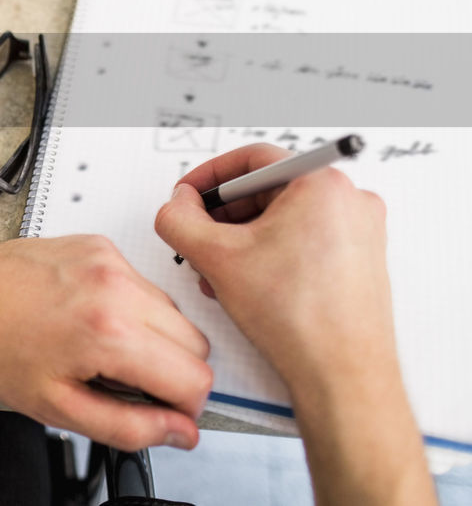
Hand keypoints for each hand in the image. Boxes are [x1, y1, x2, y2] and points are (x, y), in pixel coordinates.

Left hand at [0, 234, 211, 451]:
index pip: (196, 378)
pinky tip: (87, 319)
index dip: (183, 407)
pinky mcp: (99, 244)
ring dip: (151, 339)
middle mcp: (117, 287)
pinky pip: (142, 285)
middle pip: (195, 343)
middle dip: (170, 372)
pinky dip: (128, 308)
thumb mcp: (56, 407)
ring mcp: (109, 260)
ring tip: (99, 350)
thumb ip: (129, 427)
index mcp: (110, 332)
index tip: (159, 412)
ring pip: (172, 312)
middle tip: (120, 382)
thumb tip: (179, 432)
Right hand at [153, 143, 394, 394]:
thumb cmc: (299, 319)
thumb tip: (177, 204)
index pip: (252, 159)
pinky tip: (247, 284)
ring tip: (221, 272)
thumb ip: (179, 219)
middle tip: (198, 238)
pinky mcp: (359, 260)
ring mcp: (359, 232)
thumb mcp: (215, 257)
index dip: (208, 177)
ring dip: (243, 240)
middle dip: (224, 216)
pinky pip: (303, 240)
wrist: (342, 376)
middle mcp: (349, 201)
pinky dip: (269, 254)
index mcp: (323, 184)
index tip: (187, 195)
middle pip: (267, 189)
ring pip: (282, 218)